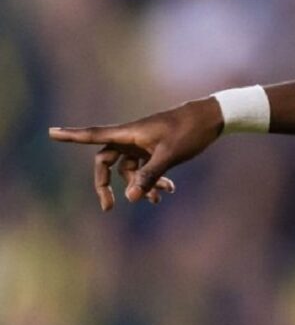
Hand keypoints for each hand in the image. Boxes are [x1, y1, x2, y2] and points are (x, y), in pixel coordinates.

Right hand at [48, 97, 224, 210]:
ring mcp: (143, 143)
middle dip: (106, 184)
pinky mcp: (156, 148)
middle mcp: (132, 137)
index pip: (94, 135)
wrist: (213, 117)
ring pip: (130, 169)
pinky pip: (146, 168)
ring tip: (159, 199)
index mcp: (129, 133)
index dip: (71, 135)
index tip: (50, 132)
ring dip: (140, 185)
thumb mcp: (169, 155)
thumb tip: (130, 198)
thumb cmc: (190, 131)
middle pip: (107, 161)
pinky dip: (153, 180)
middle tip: (108, 206)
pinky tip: (169, 191)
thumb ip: (149, 176)